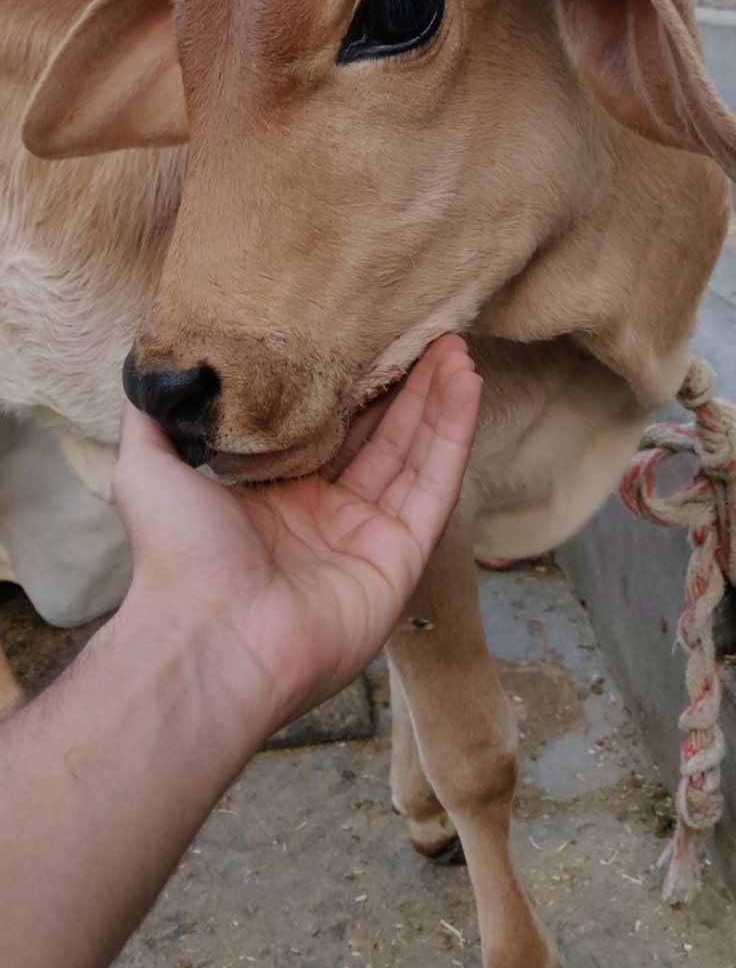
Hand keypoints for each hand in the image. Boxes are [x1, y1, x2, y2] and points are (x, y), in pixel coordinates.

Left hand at [113, 335, 480, 739]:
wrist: (208, 637)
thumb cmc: (177, 557)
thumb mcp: (147, 469)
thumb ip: (155, 418)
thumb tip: (156, 371)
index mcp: (273, 494)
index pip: (325, 427)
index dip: (350, 382)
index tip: (367, 332)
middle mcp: (324, 513)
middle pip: (378, 435)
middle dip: (405, 384)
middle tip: (427, 330)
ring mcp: (366, 538)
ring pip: (414, 453)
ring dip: (439, 399)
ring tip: (456, 346)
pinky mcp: (400, 558)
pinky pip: (434, 487)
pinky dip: (454, 436)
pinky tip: (468, 386)